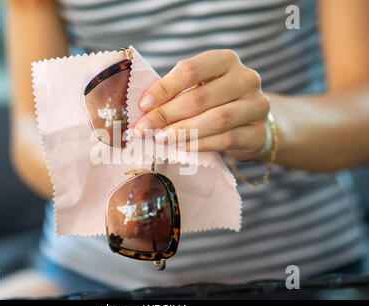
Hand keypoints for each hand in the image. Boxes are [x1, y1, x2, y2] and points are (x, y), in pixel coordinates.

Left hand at [134, 50, 270, 161]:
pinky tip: (182, 148)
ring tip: (161, 138)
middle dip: (167, 114)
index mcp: (226, 60)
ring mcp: (257, 105)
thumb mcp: (200, 87)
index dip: (164, 88)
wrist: (252, 124)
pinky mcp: (259, 132)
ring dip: (183, 131)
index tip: (143, 105)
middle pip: (200, 97)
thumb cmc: (216, 102)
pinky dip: (200, 144)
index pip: (191, 70)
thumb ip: (176, 93)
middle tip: (144, 128)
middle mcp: (246, 78)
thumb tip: (144, 109)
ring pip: (215, 119)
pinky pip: (226, 139)